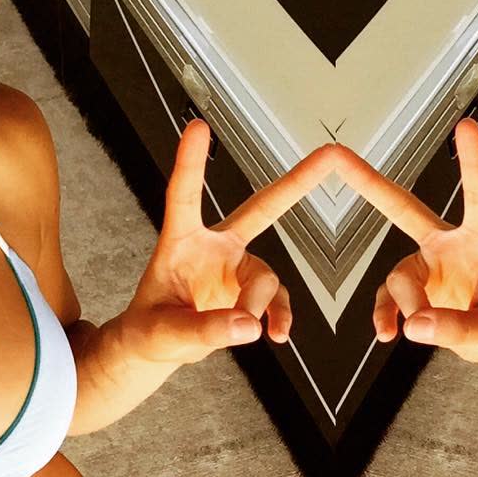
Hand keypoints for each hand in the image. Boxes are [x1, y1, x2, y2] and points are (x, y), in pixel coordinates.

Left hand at [121, 120, 334, 365]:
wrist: (157, 349)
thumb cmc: (149, 330)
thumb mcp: (165, 334)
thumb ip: (205, 330)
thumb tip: (249, 325)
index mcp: (181, 243)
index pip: (185, 196)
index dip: (191, 162)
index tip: (198, 127)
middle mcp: (214, 247)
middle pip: (260, 209)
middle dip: (295, 183)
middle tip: (328, 156)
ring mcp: (235, 267)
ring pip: (266, 276)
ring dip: (259, 304)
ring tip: (246, 329)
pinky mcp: (248, 290)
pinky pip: (277, 299)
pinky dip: (280, 316)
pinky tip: (277, 333)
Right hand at [332, 119, 477, 364]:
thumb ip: (460, 328)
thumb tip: (416, 324)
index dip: (473, 161)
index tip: (466, 127)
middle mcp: (450, 247)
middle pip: (405, 208)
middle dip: (371, 184)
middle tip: (339, 156)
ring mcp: (430, 268)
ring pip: (398, 274)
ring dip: (404, 302)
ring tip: (415, 327)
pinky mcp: (416, 292)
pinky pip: (387, 298)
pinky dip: (384, 315)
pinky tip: (388, 332)